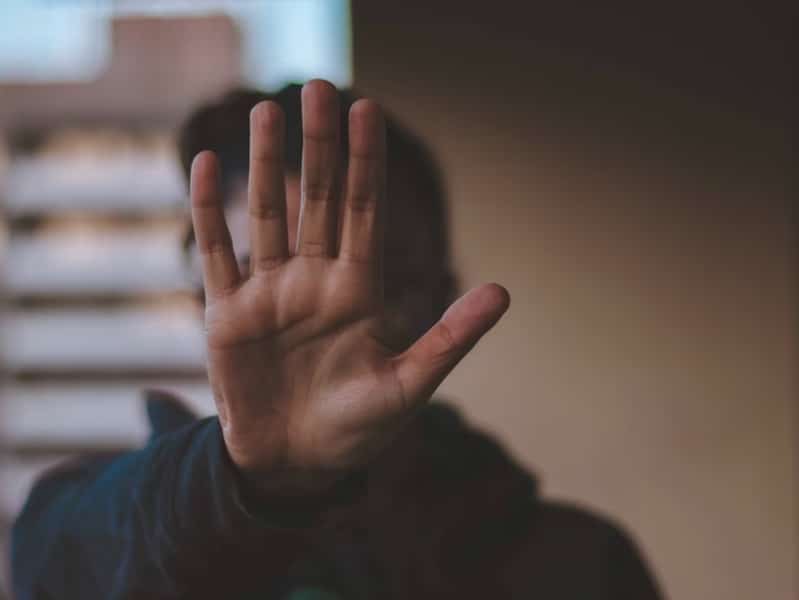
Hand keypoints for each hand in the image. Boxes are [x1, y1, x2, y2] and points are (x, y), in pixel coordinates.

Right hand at [189, 80, 509, 495]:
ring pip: (268, 214)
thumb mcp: (411, 386)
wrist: (297, 466)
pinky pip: (217, 252)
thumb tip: (505, 292)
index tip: (366, 109)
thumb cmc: (358, 430)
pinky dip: (209, 211)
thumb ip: (451, 337)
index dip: (366, 161)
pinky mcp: (227, 314)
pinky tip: (206, 166)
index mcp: (359, 290)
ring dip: (267, 165)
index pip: (365, 211)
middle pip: (318, 200)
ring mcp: (269, 293)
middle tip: (316, 87)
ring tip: (267, 112)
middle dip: (318, 147)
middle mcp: (315, 280)